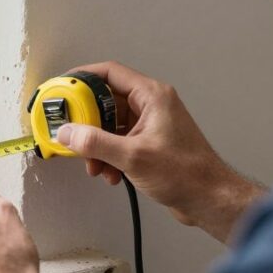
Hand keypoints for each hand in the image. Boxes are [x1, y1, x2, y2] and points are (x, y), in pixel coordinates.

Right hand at [57, 61, 267, 242]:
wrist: (210, 199)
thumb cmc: (186, 174)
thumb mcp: (132, 157)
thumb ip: (95, 143)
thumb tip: (67, 133)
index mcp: (151, 96)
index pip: (109, 73)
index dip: (82, 78)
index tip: (62, 88)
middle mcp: (151, 105)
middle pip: (106, 101)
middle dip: (87, 122)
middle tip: (70, 133)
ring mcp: (151, 125)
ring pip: (111, 125)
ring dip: (97, 144)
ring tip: (93, 164)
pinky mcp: (150, 143)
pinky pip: (120, 141)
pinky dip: (109, 156)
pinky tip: (110, 174)